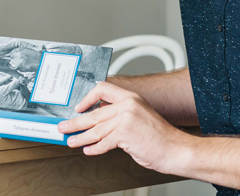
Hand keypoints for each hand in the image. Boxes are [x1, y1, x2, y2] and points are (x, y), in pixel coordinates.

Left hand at [57, 82, 188, 173]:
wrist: (175, 149)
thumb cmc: (159, 136)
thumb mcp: (140, 115)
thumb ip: (121, 114)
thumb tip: (99, 120)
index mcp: (131, 97)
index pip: (103, 88)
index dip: (88, 98)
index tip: (79, 107)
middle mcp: (128, 105)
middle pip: (94, 113)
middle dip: (76, 122)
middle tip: (64, 127)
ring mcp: (126, 119)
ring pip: (95, 129)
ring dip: (80, 137)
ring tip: (71, 141)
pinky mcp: (125, 134)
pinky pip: (103, 142)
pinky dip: (94, 148)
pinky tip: (88, 150)